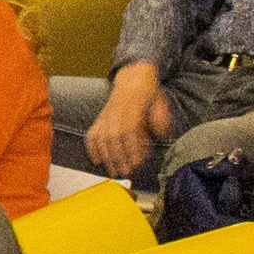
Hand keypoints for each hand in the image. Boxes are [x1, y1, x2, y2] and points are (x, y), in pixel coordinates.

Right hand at [86, 63, 170, 177]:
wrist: (133, 79)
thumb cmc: (150, 95)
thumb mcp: (161, 102)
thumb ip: (162, 120)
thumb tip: (162, 136)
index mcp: (133, 105)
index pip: (130, 129)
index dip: (132, 147)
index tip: (136, 163)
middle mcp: (116, 110)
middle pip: (113, 136)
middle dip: (118, 157)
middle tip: (125, 173)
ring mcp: (106, 114)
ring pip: (102, 137)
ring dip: (107, 157)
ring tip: (113, 172)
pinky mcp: (99, 118)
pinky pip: (92, 134)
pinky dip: (92, 148)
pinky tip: (97, 160)